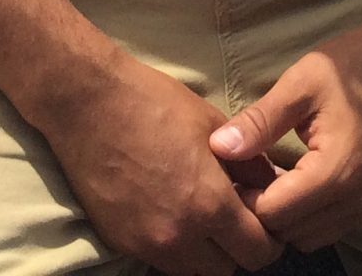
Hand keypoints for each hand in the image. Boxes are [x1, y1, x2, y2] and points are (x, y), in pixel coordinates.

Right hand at [35, 50, 280, 275]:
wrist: (88, 103)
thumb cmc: (155, 104)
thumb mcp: (214, 125)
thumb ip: (250, 164)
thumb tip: (272, 186)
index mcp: (209, 204)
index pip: (256, 252)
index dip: (269, 240)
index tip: (266, 224)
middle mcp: (179, 235)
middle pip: (226, 270)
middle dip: (238, 249)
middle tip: (236, 221)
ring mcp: (146, 244)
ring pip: (193, 272)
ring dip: (205, 254)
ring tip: (203, 219)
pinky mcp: (120, 242)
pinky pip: (160, 262)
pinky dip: (174, 249)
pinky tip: (172, 215)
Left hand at [207, 17, 361, 251]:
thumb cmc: (355, 64)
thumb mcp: (301, 83)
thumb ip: (260, 121)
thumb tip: (218, 148)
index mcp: (337, 170)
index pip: (274, 214)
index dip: (244, 198)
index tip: (231, 170)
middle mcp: (359, 198)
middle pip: (291, 233)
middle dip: (263, 211)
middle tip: (246, 175)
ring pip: (312, 237)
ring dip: (287, 217)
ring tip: (272, 177)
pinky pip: (333, 227)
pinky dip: (310, 215)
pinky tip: (299, 179)